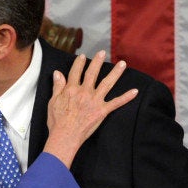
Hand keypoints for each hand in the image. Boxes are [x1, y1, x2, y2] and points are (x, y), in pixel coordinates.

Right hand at [44, 50, 137, 167]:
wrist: (65, 135)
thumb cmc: (57, 120)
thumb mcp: (53, 101)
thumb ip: (57, 86)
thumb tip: (57, 73)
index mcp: (71, 89)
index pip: (76, 72)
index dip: (79, 63)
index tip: (82, 56)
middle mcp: (84, 92)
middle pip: (92, 73)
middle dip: (97, 62)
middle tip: (102, 52)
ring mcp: (95, 101)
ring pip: (107, 83)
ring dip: (116, 73)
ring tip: (122, 64)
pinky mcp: (102, 111)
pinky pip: (116, 102)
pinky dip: (126, 97)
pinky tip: (135, 91)